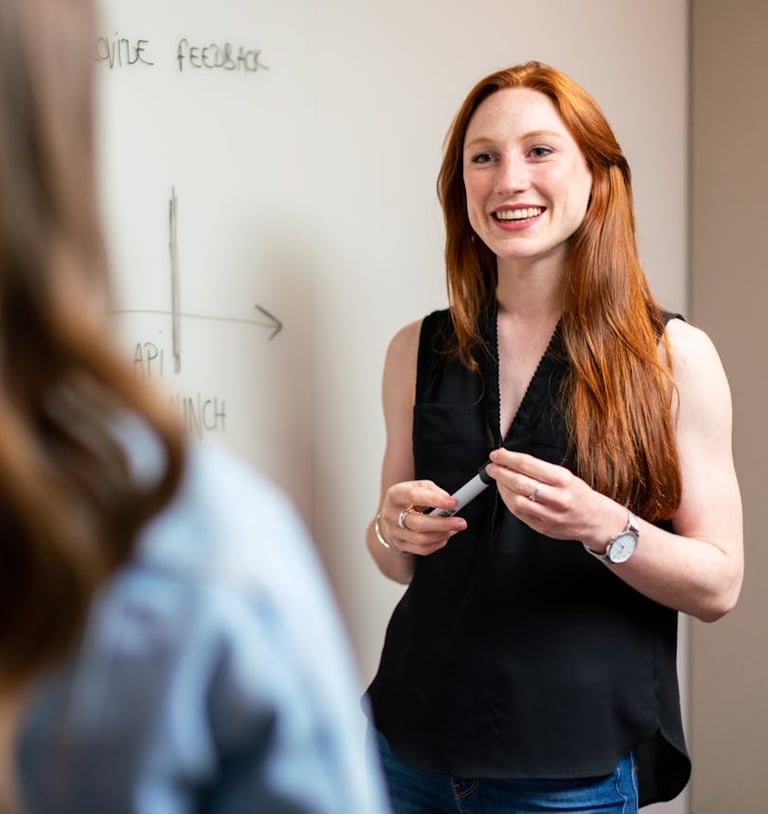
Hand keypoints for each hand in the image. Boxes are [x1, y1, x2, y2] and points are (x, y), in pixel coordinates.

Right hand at [378, 480, 466, 555]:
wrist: (390, 515)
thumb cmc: (407, 499)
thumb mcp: (418, 487)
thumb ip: (433, 491)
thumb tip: (449, 501)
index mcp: (395, 495)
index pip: (413, 496)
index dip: (435, 500)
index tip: (453, 503)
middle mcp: (391, 514)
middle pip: (419, 524)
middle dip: (443, 524)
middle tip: (461, 522)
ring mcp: (394, 532)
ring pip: (421, 540)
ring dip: (443, 535)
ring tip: (455, 528)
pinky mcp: (399, 545)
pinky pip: (422, 549)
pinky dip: (438, 543)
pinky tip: (445, 536)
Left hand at [485, 449, 625, 547]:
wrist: (595, 520)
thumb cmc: (579, 495)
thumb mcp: (566, 475)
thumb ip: (541, 470)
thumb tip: (513, 461)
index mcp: (563, 480)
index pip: (529, 465)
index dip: (508, 458)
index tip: (497, 455)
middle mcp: (557, 498)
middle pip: (519, 483)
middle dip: (500, 472)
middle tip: (492, 467)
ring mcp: (549, 515)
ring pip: (516, 500)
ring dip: (502, 488)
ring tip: (498, 480)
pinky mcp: (542, 527)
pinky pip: (519, 513)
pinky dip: (508, 501)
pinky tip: (506, 494)